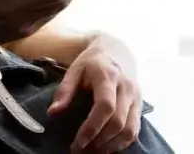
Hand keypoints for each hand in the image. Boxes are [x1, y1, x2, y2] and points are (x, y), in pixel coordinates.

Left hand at [48, 35, 141, 152]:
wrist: (116, 49)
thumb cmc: (92, 61)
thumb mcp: (75, 69)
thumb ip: (64, 90)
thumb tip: (53, 113)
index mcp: (108, 76)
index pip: (105, 106)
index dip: (92, 128)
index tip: (77, 143)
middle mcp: (126, 87)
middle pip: (118, 122)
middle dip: (99, 141)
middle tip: (80, 150)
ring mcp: (136, 96)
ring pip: (129, 129)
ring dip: (111, 145)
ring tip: (93, 151)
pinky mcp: (140, 104)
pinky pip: (135, 129)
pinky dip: (122, 143)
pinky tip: (106, 147)